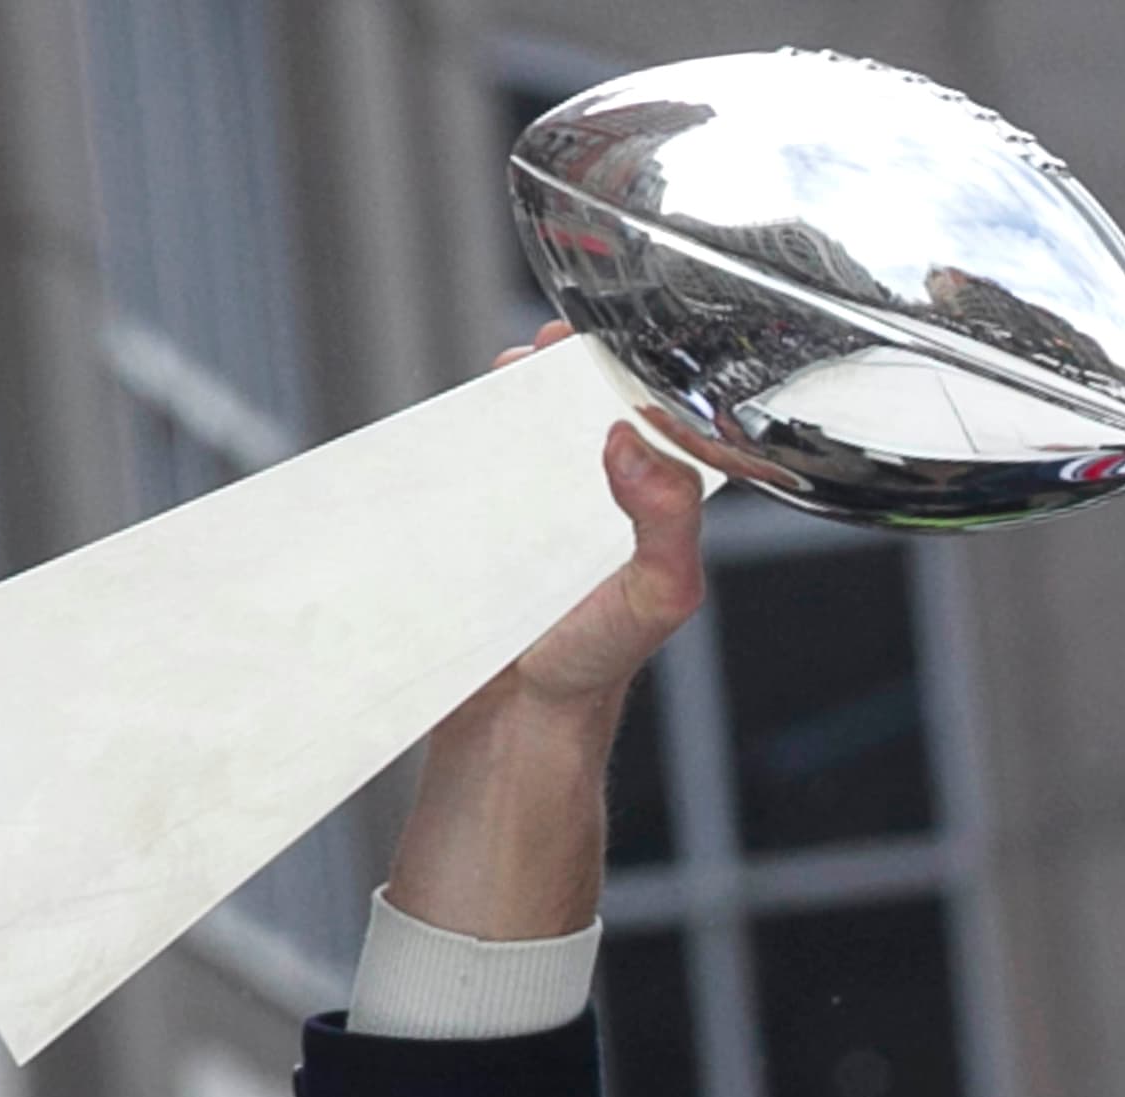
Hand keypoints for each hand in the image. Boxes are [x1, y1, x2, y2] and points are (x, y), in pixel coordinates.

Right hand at [383, 324, 709, 939]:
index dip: (632, 371)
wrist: (513, 728)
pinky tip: (458, 421)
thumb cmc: (594, 669)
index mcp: (647, 510)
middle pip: (580, 413)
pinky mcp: (478, 534)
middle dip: (565, 369)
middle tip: (550, 343)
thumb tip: (633, 443)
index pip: (647, 418)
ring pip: (523, 433)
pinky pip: (470, 472)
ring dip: (513, 395)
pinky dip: (461, 439)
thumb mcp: (658, 594)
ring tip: (511, 370)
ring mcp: (533, 516)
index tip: (612, 340)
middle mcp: (594, 505)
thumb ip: (667, 522)